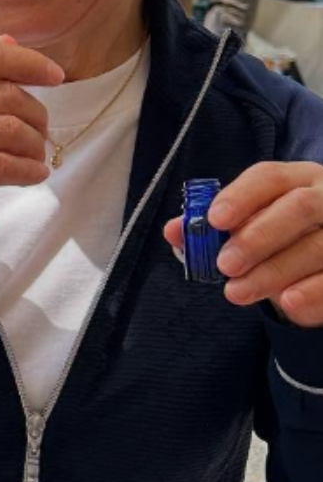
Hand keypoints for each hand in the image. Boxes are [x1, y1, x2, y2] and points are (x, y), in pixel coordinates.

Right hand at [0, 35, 63, 237]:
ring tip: (36, 154)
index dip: (29, 62)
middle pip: (7, 96)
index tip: (55, 76)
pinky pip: (4, 165)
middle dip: (36, 115)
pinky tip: (34, 173)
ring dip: (35, 146)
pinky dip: (29, 170)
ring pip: (10, 131)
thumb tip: (10, 42)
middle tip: (41, 131)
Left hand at [163, 162, 322, 323]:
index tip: (214, 220)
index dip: (241, 196)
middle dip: (258, 237)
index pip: (269, 177)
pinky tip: (289, 304)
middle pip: (300, 207)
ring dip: (276, 271)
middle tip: (225, 264)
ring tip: (238, 292)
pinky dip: (315, 293)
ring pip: (320, 245)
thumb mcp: (246, 231)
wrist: (320, 270)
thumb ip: (210, 231)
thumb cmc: (278, 240)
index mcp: (297, 180)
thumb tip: (173, 231)